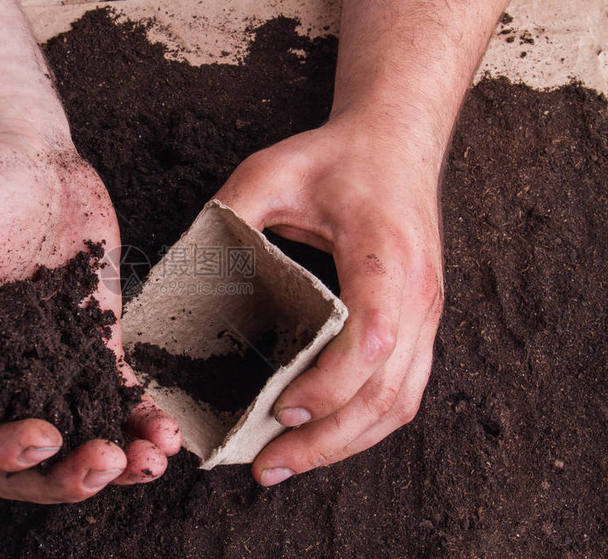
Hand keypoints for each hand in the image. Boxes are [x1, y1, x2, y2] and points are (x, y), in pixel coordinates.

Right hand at [0, 131, 180, 503]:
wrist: (26, 153)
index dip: (0, 453)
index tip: (44, 437)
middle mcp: (1, 374)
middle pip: (27, 459)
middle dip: (65, 476)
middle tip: (104, 464)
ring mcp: (53, 360)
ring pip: (79, 434)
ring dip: (115, 461)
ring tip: (152, 460)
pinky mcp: (96, 338)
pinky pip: (118, 392)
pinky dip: (141, 418)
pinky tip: (168, 431)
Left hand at [215, 113, 443, 485]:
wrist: (398, 141)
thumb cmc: (336, 156)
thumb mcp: (271, 172)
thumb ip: (229, 215)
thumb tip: (179, 275)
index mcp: (384, 254)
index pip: (372, 337)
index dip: (330, 385)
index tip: (281, 410)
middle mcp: (418, 292)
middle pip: (388, 391)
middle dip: (329, 440)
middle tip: (269, 465)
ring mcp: (427, 311)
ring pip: (401, 402)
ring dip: (348, 443)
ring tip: (288, 463)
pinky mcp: (422, 321)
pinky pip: (405, 389)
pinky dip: (365, 424)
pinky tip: (325, 437)